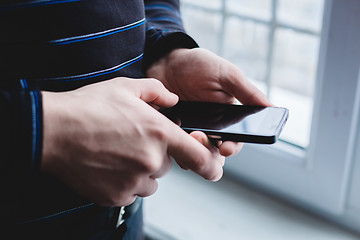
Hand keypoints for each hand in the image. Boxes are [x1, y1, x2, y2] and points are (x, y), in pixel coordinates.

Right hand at [41, 78, 224, 205]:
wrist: (53, 131)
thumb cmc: (89, 107)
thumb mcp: (126, 87)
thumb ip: (158, 91)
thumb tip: (173, 100)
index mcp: (159, 134)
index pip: (198, 156)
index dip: (210, 164)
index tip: (213, 169)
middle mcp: (151, 161)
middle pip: (167, 165)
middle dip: (156, 155)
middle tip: (132, 141)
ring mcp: (133, 182)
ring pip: (150, 180)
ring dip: (141, 170)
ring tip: (117, 152)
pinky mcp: (116, 196)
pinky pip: (131, 192)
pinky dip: (124, 182)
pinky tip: (107, 165)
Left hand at [146, 48, 271, 155]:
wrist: (166, 62)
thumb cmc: (199, 65)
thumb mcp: (226, 74)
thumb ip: (247, 92)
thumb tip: (272, 107)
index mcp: (228, 117)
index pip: (235, 141)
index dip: (232, 148)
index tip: (226, 149)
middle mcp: (210, 128)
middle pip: (214, 153)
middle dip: (209, 152)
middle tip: (200, 137)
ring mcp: (189, 131)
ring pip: (194, 154)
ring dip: (192, 150)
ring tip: (187, 133)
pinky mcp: (171, 132)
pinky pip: (174, 147)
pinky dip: (173, 147)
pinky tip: (170, 134)